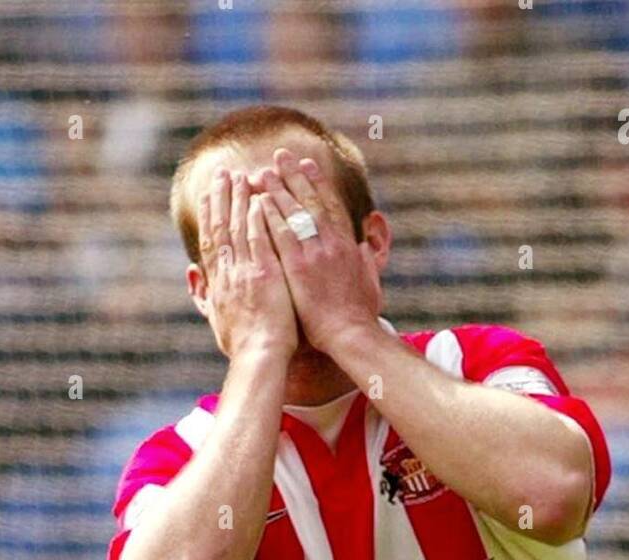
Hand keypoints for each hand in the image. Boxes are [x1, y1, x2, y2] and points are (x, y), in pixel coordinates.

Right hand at [197, 167, 297, 359]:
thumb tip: (191, 274)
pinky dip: (257, 219)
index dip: (210, 214)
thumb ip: (203, 294)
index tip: (209, 193)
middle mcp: (227, 273)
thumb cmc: (242, 346)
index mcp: (218, 282)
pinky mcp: (264, 276)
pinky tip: (258, 199)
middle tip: (222, 172)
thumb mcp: (216, 320)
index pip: (211, 239)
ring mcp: (245, 273)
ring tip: (240, 175)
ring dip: (238, 200)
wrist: (258, 359)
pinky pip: (259, 241)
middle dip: (221, 198)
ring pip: (239, 229)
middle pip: (221, 228)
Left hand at [256, 148, 376, 350]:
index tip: (308, 165)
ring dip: (278, 190)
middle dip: (295, 176)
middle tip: (281, 156)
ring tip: (263, 172)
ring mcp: (314, 254)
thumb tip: (365, 248)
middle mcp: (331, 244)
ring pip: (294, 214)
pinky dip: (270, 217)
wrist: (351, 335)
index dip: (317, 183)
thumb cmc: (360, 315)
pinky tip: (258, 202)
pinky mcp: (298, 268)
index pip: (330, 206)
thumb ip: (366, 262)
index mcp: (347, 245)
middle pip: (310, 202)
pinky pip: (281, 236)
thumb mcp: (370, 282)